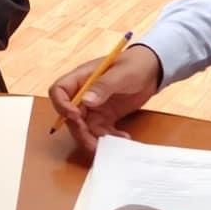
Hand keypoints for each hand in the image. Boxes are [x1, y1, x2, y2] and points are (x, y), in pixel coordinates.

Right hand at [47, 45, 161, 150]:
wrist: (152, 70)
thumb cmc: (135, 64)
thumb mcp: (121, 73)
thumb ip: (104, 86)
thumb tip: (86, 100)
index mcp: (82, 78)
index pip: (59, 91)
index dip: (61, 105)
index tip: (75, 116)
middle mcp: (83, 94)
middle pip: (70, 116)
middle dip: (80, 131)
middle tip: (93, 143)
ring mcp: (94, 107)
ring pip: (84, 128)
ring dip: (94, 139)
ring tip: (110, 145)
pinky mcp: (105, 117)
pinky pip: (100, 132)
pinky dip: (109, 138)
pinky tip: (123, 138)